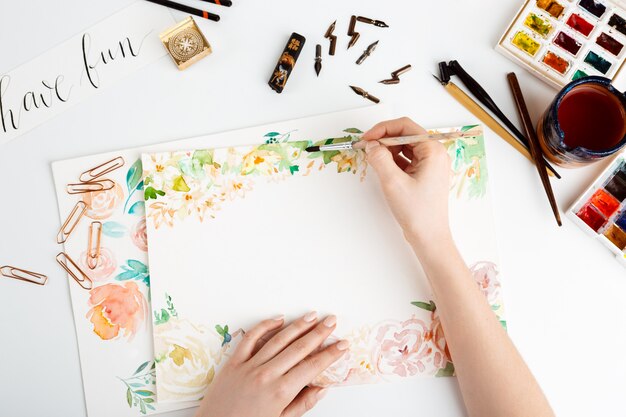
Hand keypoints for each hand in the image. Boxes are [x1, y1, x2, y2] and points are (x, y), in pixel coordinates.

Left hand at [194, 312, 348, 416]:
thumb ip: (302, 404)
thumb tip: (321, 389)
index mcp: (280, 392)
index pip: (312, 366)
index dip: (330, 354)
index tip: (342, 344)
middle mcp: (266, 375)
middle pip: (299, 348)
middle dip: (318, 333)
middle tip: (331, 321)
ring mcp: (249, 366)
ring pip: (278, 339)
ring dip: (297, 326)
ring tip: (312, 316)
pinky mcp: (234, 362)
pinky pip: (251, 338)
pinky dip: (265, 326)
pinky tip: (278, 319)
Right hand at [362, 117, 451, 248]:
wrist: (428, 236)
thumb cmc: (417, 212)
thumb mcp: (393, 182)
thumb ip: (380, 159)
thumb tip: (371, 145)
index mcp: (433, 151)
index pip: (405, 126)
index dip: (383, 129)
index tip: (367, 138)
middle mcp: (434, 154)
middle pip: (405, 135)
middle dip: (384, 140)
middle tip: (366, 148)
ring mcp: (430, 164)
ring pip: (404, 147)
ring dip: (387, 150)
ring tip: (373, 160)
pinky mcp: (424, 174)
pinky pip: (406, 160)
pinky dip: (393, 161)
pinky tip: (382, 167)